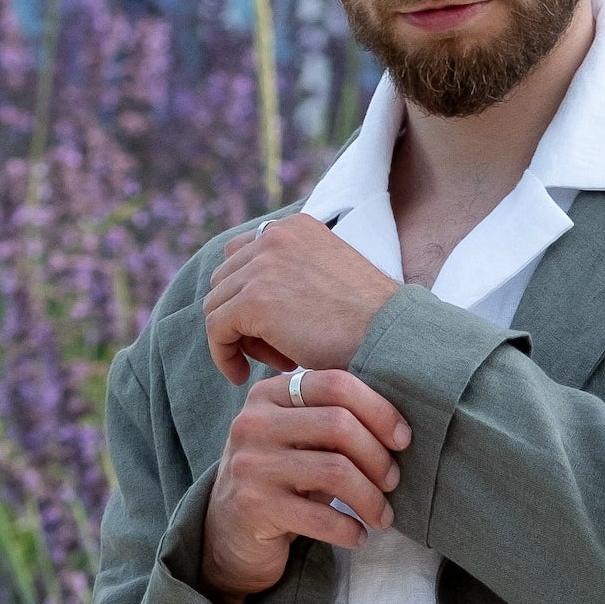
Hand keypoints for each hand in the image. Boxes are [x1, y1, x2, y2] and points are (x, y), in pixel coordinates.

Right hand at [201, 365, 410, 603]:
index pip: (336, 384)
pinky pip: (320, 516)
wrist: (228, 532)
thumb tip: (397, 428)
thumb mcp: (298, 440)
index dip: (379, 410)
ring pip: (335, 470)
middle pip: (339, 425)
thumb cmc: (279, 481)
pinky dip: (349, 529)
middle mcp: (254, 422)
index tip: (402, 439)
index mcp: (269, 394)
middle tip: (392, 482)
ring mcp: (251, 464)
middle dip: (378, 457)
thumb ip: (331, 421)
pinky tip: (358, 535)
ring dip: (370, 498)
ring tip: (382, 516)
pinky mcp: (254, 506)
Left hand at [202, 212, 399, 388]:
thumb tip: (254, 303)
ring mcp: (261, 265)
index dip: (246, 294)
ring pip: (218, 306)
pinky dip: (223, 356)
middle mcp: (275, 236)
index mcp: (295, 227)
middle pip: (226, 280)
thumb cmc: (367, 322)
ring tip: (277, 362)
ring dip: (240, 338)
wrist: (388, 337)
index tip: (266, 327)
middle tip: (277, 351)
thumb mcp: (328, 280)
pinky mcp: (253, 300)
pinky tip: (242, 376)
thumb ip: (293, 276)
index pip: (243, 255)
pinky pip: (216, 330)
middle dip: (243, 318)